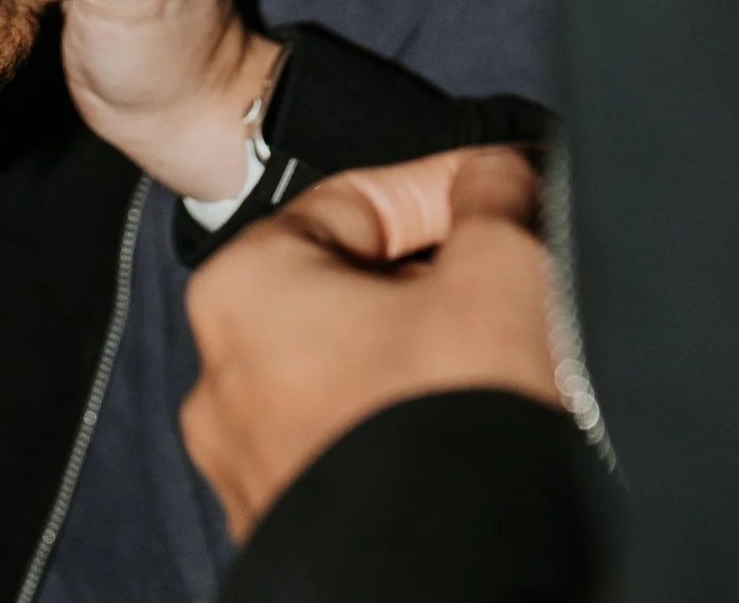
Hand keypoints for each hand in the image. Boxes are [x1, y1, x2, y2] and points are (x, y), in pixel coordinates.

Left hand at [181, 147, 561, 540]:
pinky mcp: (290, 532)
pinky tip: (474, 435)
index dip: (447, 189)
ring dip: (430, 357)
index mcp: (240, 291)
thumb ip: (490, 196)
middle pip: (354, 290)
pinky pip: (356, 450)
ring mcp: (250, 470)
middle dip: (440, 279)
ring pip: (357, 374)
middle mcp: (219, 382)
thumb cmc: (457, 424)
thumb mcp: (501, 268)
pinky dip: (412, 429)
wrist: (464, 581)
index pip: (358, 203)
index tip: (506, 190)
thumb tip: (493, 176)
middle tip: (519, 280)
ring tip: (508, 363)